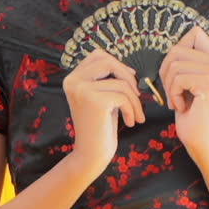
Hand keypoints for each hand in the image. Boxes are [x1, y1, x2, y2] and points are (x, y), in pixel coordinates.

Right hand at [62, 47, 145, 173]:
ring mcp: (82, 90)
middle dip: (128, 77)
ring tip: (136, 115)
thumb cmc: (100, 125)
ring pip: (120, 82)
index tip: (129, 82)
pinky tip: (131, 122)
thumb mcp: (101, 96)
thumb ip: (107, 79)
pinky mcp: (94, 102)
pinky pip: (123, 97)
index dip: (118, 65)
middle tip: (137, 96)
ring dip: (135, 100)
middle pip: (108, 62)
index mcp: (72, 78)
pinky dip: (132, 109)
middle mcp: (73, 81)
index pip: (98, 55)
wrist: (91, 153)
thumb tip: (128, 68)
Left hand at [159, 25, 208, 160]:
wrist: (199, 137)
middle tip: (173, 92)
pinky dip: (173, 95)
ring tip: (178, 99)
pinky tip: (183, 106)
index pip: (195, 32)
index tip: (176, 70)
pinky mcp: (208, 84)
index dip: (177, 48)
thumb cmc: (188, 109)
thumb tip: (172, 45)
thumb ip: (184, 60)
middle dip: (166, 72)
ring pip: (174, 65)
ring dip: (169, 87)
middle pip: (176, 49)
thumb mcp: (185, 79)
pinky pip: (177, 80)